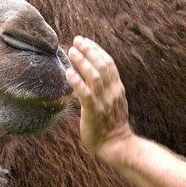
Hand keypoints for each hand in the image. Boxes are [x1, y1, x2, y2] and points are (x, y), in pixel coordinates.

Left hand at [65, 36, 132, 158]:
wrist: (116, 145)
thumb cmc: (111, 124)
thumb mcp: (112, 101)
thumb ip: (105, 88)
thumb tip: (92, 75)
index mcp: (117, 88)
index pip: (108, 63)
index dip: (97, 50)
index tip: (85, 41)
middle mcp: (112, 92)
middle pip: (102, 66)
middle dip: (89, 51)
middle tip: (77, 40)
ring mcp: (104, 101)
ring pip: (95, 77)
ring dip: (83, 62)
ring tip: (72, 52)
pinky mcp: (94, 112)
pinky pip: (86, 95)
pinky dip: (78, 82)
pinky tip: (69, 73)